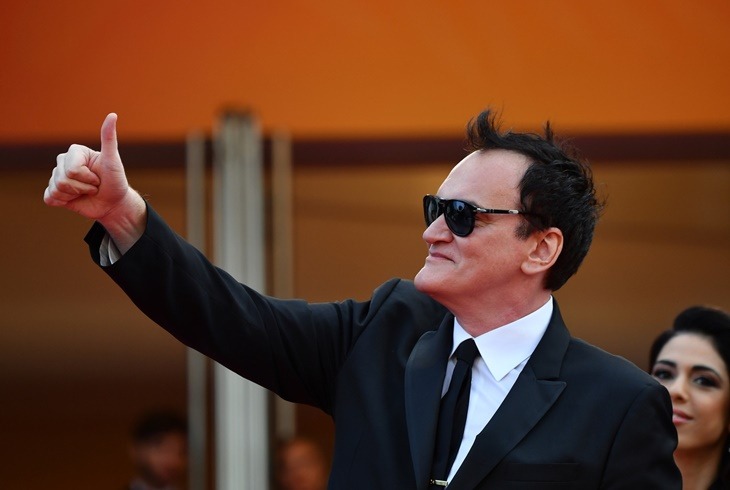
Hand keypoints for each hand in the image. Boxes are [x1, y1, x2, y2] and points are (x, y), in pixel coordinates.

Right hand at [44, 113, 145, 251]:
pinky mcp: (54, 192)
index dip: (87, 178)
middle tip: (94, 186)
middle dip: (83, 188)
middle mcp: (63, 161)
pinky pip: (49, 198)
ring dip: (76, 195)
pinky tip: (75, 199)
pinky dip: (64, 202)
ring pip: (57, 189)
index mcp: (75, 152)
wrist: (114, 203)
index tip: (99, 177)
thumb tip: (113, 114)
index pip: (72, 169)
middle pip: (62, 179)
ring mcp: (57, 176)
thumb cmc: (115, 181)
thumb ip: (109, 138)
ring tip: (87, 192)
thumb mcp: (113, 160)